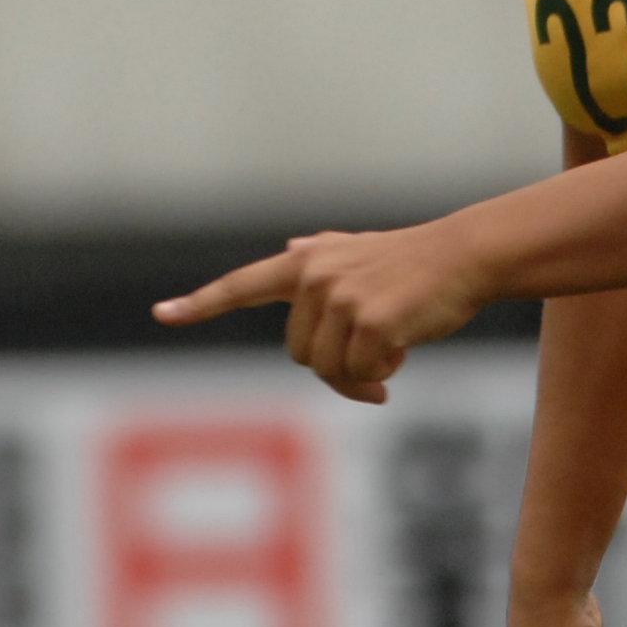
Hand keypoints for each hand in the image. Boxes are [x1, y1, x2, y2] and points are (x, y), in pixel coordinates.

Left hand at [151, 225, 493, 402]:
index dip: (201, 303)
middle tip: (375, 363)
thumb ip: (321, 255)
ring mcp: (342, 298)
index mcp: (307, 262)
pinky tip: (404, 351)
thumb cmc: (414, 260)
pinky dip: (381, 375)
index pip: (242, 284)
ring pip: (328, 370)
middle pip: (299, 355)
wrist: (463, 256)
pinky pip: (361, 373)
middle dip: (335, 367)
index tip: (162, 313)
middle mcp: (315, 275)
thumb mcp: (360, 251)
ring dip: (360, 376)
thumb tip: (289, 249)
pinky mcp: (371, 321)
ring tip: (392, 352)